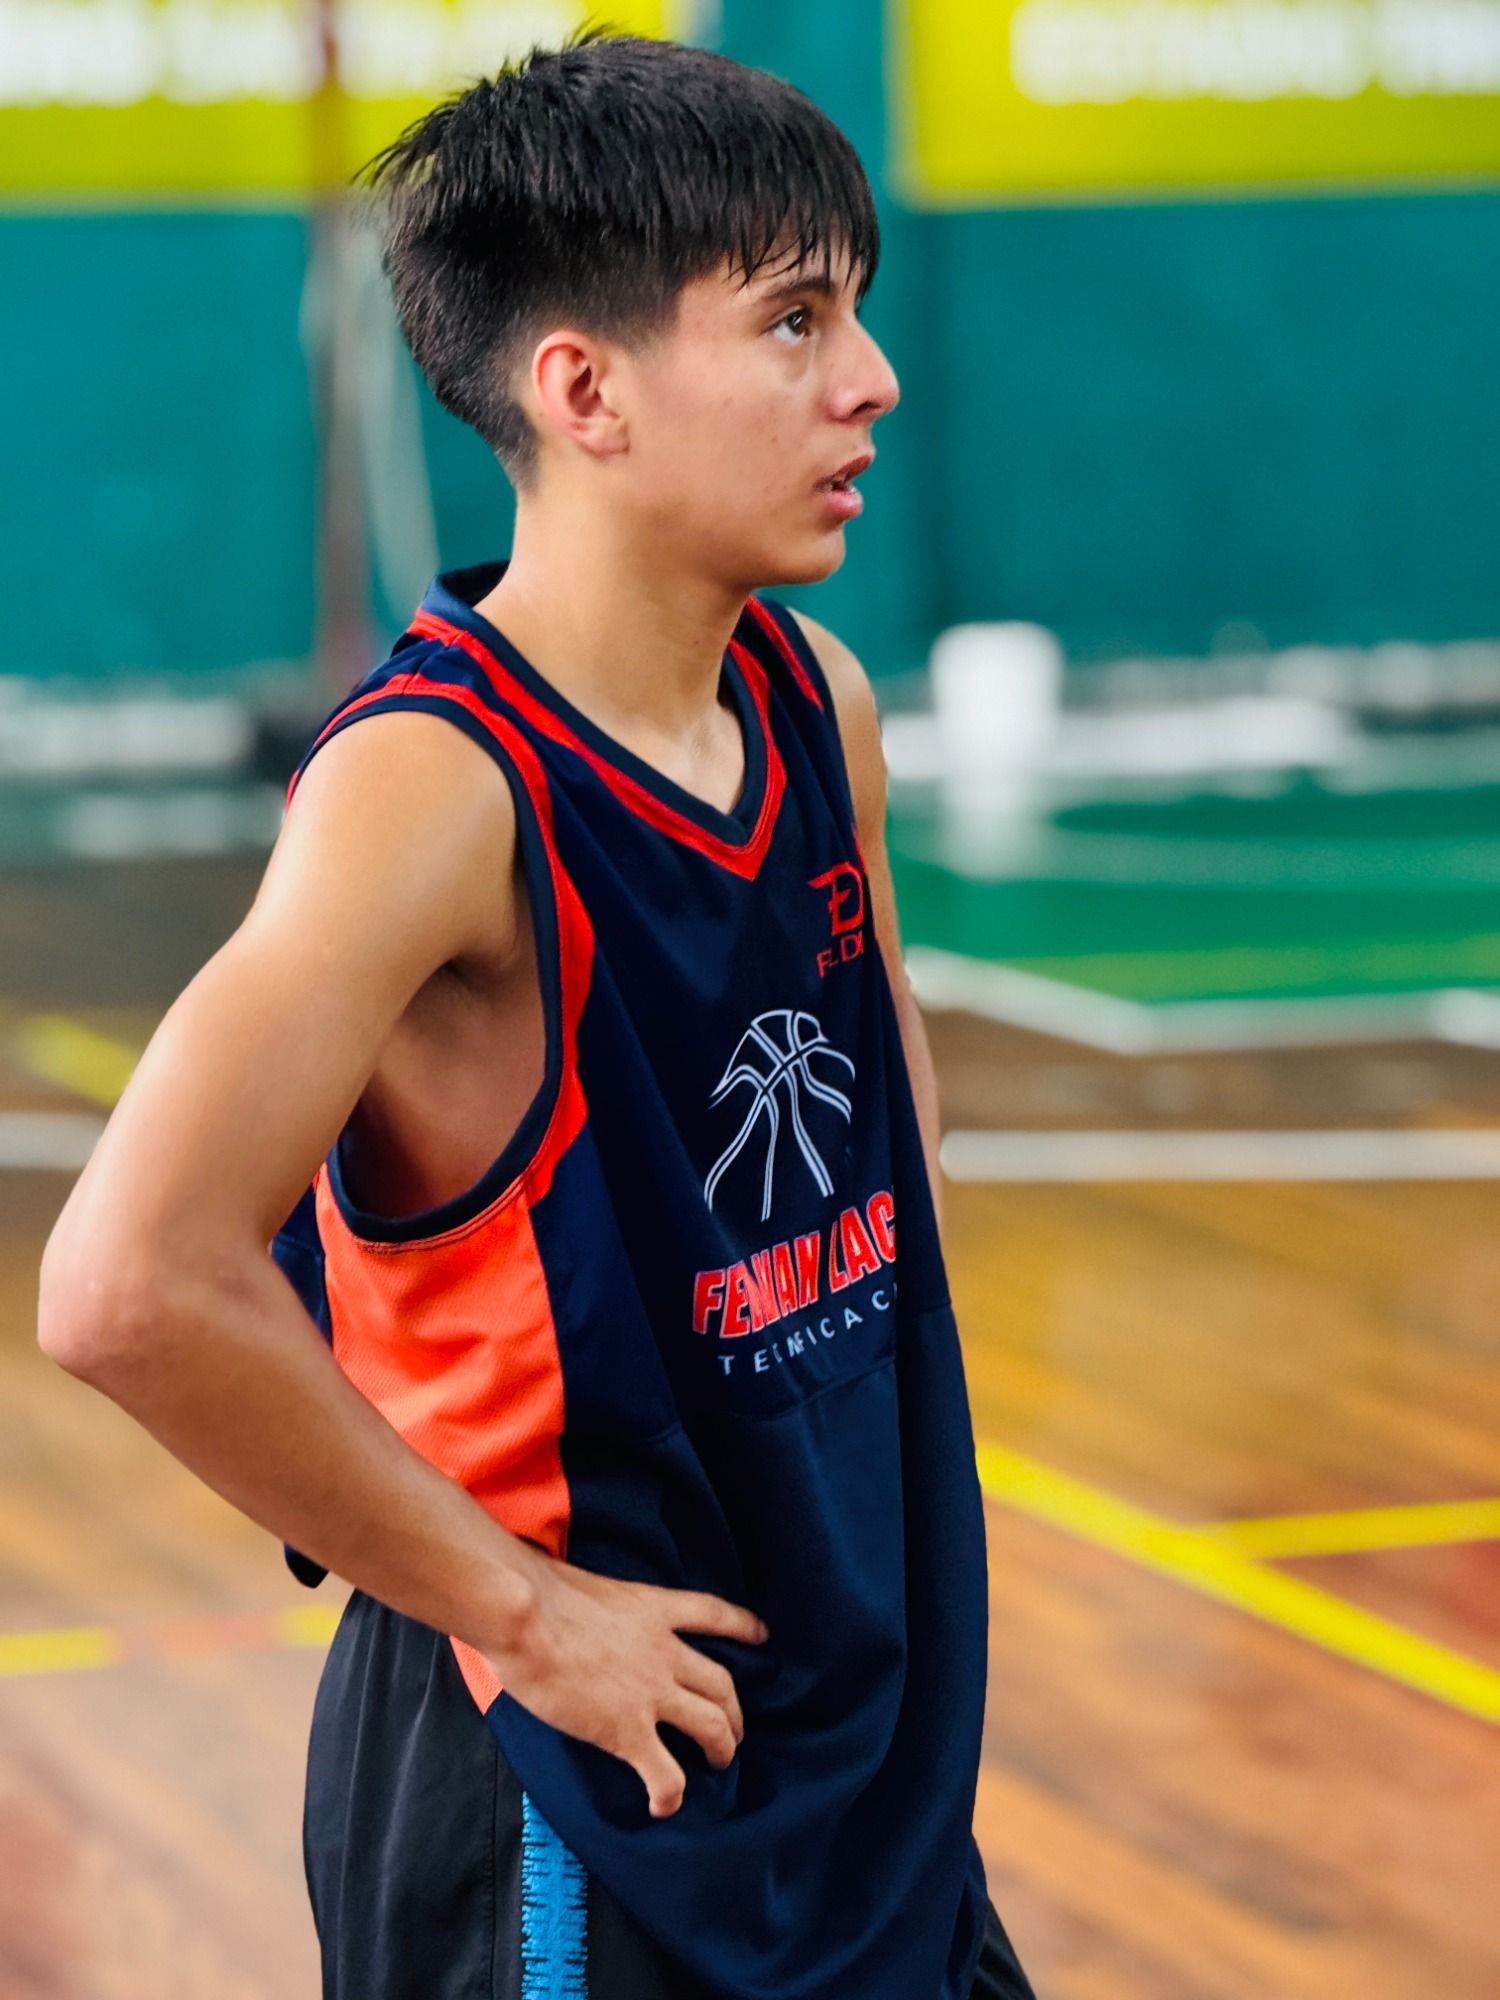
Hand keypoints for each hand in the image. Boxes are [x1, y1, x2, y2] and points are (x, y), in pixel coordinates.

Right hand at [482, 1551, 768, 1818]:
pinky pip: (666, 1773)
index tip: (762, 1635)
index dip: (742, 1626)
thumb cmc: (538, 1593)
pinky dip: (671, 1795)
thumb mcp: (587, 1585)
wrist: (526, 1616)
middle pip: (722, 1684)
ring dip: (721, 1748)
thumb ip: (600, 1608)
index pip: (713, 1614)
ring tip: (720, 1763)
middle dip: (734, 1712)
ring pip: (711, 1726)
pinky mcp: (628, 1730)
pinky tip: (663, 1807)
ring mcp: (652, 1692)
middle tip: (733, 1731)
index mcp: (654, 1610)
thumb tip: (577, 1617)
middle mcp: (665, 1652)